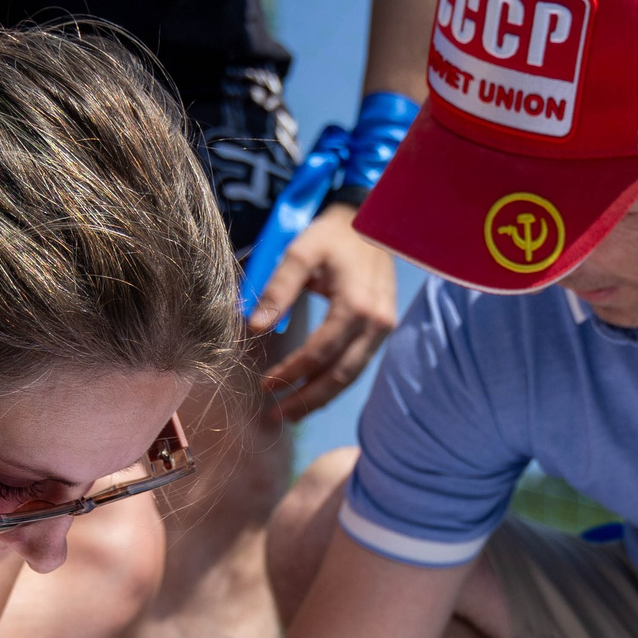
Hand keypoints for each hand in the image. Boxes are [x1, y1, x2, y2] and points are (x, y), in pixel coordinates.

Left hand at [247, 203, 398, 422]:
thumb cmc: (332, 235)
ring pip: (352, 375)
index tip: (265, 386)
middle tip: (276, 416)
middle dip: (307, 399)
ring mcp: (383, 328)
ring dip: (321, 398)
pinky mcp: (382, 329)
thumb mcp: (301, 252)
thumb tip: (254, 328)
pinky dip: (334, 382)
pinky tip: (312, 392)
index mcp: (356, 305)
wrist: (370, 222)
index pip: (320, 352)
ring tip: (291, 413)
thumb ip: (278, 290)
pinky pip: (358, 364)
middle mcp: (376, 323)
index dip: (292, 373)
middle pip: (340, 374)